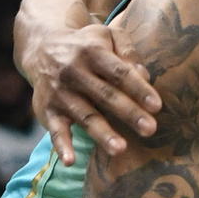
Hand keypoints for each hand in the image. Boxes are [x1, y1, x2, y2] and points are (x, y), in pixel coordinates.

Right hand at [21, 16, 159, 164]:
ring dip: (102, 133)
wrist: (42, 47)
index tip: (156, 106)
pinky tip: (69, 161)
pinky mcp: (47, 110)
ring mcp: (60, 93)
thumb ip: (127, 50)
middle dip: (128, 112)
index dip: (138, 88)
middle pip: (105, 95)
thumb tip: (145, 75)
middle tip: (150, 129)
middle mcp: (74, 71)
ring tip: (120, 149)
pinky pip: (55, 130)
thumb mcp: (107, 36)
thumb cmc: (86, 46)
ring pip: (85, 115)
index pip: (119, 72)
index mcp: (93, 52)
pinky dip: (61, 145)